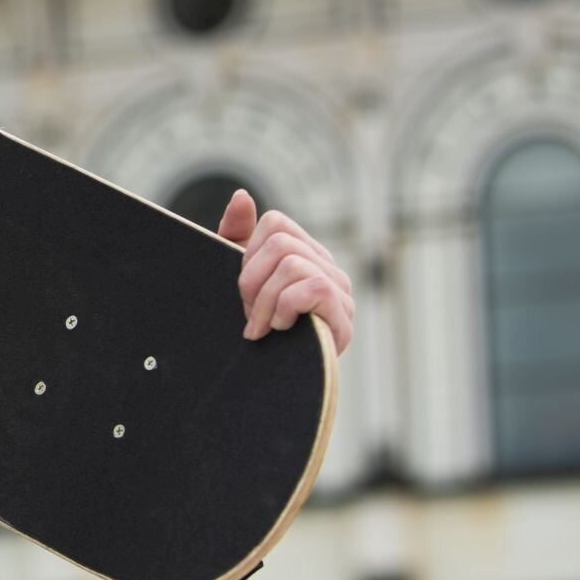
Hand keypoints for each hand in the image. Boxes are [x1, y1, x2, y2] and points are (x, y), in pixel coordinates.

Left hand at [216, 189, 353, 355]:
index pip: (276, 224)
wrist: (263, 384)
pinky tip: (281, 329)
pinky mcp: (343, 319)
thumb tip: (243, 196)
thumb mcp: (236, 278)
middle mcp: (328, 269)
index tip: (243, 289)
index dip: (249, 254)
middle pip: (281, 244)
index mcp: (305, 255)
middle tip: (249, 313)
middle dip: (251, 281)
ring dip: (264, 301)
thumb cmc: (252, 327)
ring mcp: (341, 293)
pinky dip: (285, 308)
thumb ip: (236, 236)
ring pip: (292, 265)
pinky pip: (312, 287)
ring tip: (262, 326)